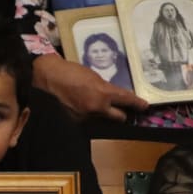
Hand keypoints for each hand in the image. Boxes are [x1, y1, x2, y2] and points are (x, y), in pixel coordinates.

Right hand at [32, 53, 148, 120]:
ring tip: (90, 101)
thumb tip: (112, 95)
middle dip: (122, 113)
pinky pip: (88, 120)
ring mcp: (86, 117)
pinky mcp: (76, 122)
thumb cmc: (70, 72)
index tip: (145, 106)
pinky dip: (87, 114)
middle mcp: (97, 108)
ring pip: (102, 119)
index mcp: (103, 92)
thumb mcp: (92, 76)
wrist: (47, 78)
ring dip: (101, 113)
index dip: (138, 104)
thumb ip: (104, 88)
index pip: (126, 100)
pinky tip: (78, 104)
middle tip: (121, 109)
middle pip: (120, 117)